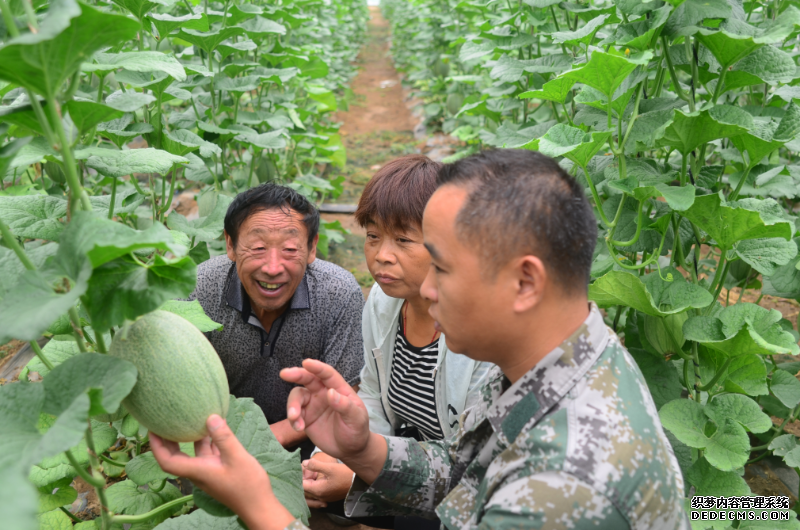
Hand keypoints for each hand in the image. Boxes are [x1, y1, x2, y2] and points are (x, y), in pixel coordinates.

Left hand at [150, 415, 293, 529]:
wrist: (259, 506)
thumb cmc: (247, 486)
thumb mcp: (237, 458)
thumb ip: (223, 437)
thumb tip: (210, 416)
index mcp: (197, 471)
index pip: (167, 461)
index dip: (157, 446)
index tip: (152, 429)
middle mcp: (199, 471)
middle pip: (176, 456)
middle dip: (168, 439)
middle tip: (165, 420)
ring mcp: (209, 471)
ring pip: (193, 452)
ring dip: (189, 437)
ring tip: (188, 418)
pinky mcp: (219, 470)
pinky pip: (207, 452)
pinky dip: (207, 440)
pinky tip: (213, 427)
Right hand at [281, 359, 387, 483]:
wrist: (350, 449)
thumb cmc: (357, 430)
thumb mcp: (356, 419)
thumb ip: (345, 406)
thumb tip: (331, 393)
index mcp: (339, 389)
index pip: (327, 374)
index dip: (317, 367)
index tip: (306, 362)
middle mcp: (323, 393)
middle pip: (308, 379)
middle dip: (296, 374)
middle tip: (285, 374)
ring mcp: (313, 404)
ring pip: (298, 396)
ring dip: (293, 405)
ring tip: (295, 418)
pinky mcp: (305, 417)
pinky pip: (295, 414)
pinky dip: (293, 420)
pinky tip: (299, 428)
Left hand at [302, 458, 353, 507]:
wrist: (358, 482)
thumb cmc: (345, 474)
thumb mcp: (330, 467)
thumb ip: (315, 465)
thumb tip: (304, 463)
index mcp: (318, 490)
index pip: (302, 485)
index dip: (299, 477)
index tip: (300, 468)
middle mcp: (320, 497)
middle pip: (305, 491)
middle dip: (302, 480)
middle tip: (303, 469)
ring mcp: (325, 498)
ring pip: (310, 493)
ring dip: (308, 484)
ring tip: (309, 473)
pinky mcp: (329, 497)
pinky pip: (316, 494)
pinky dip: (313, 487)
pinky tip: (315, 479)